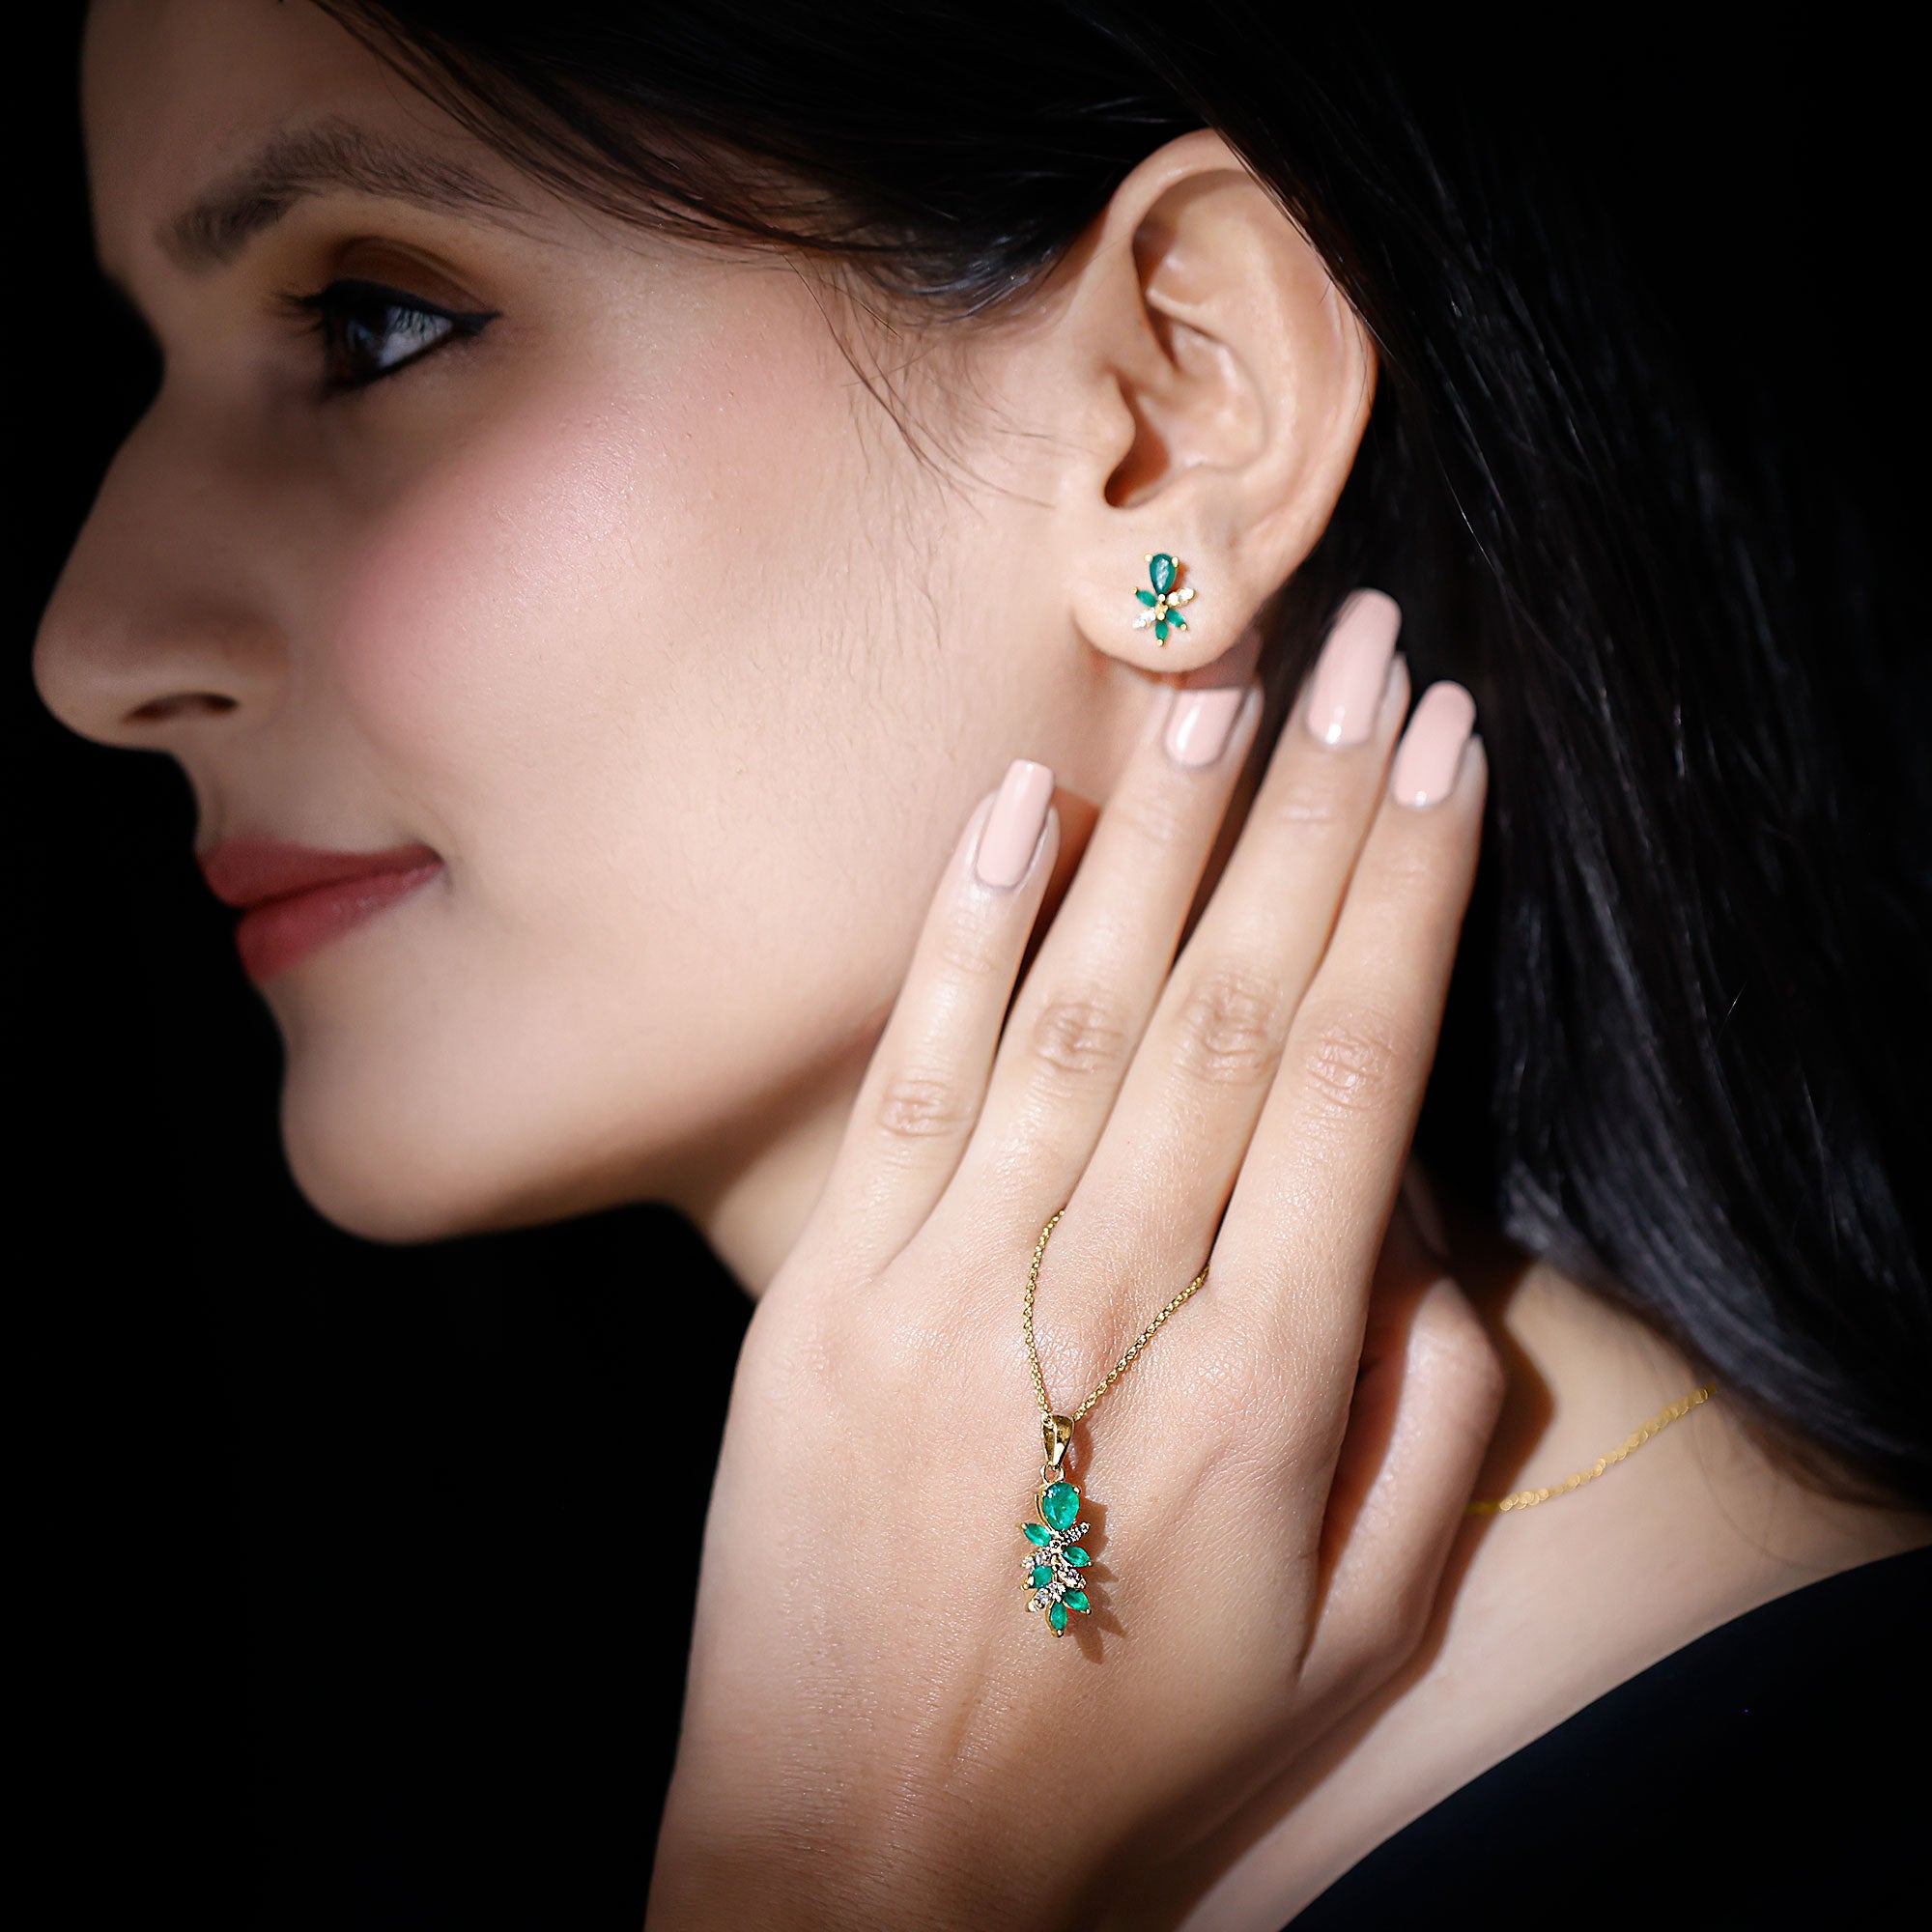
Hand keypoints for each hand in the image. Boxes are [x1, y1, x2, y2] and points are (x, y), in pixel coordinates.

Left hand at [650, 596, 1499, 1928]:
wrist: (862, 1853)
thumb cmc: (1123, 1744)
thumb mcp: (1345, 1634)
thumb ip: (1420, 1427)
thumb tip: (1415, 1227)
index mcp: (1260, 1390)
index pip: (1356, 1081)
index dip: (1408, 897)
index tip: (1449, 754)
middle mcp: (1110, 1312)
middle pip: (1233, 1011)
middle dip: (1316, 815)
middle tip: (1372, 651)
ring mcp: (948, 1292)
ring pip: (1079, 1016)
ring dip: (1162, 836)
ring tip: (1224, 683)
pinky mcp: (824, 1301)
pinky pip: (909, 1083)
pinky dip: (968, 938)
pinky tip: (1025, 809)